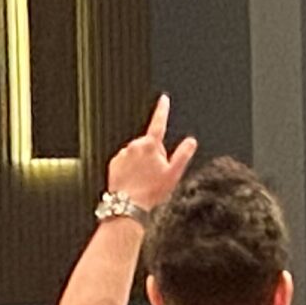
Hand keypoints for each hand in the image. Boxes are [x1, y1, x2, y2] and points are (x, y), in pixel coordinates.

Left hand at [106, 93, 197, 210]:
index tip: (164, 98)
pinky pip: (124, 162)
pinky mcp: (114, 163)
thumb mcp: (174, 174)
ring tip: (143, 181)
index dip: (163, 109)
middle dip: (153, 154)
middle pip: (148, 144)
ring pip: (136, 154)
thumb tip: (191, 141)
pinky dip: (129, 169)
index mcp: (150, 145)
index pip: (159, 122)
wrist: (129, 205)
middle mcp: (134, 145)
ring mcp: (122, 154)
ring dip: (141, 163)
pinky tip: (133, 182)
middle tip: (156, 174)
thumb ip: (183, 154)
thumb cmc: (152, 192)